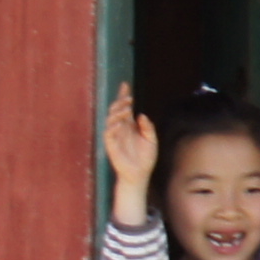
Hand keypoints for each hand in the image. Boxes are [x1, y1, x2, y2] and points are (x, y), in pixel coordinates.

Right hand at [101, 82, 155, 211]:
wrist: (140, 174)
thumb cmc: (145, 158)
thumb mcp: (152, 140)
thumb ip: (148, 127)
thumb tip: (140, 115)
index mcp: (130, 126)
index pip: (125, 107)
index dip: (124, 96)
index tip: (125, 84)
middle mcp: (121, 129)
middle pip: (116, 110)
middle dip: (120, 102)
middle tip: (129, 98)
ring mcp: (115, 136)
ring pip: (110, 119)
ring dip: (117, 112)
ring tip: (126, 108)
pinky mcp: (111, 146)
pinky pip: (108, 133)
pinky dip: (112, 126)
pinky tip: (120, 123)